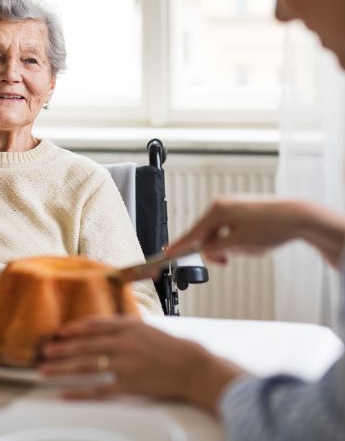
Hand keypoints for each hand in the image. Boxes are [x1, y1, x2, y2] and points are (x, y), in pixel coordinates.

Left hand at [41, 316, 242, 411]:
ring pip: (86, 365)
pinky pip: (100, 389)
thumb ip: (124, 327)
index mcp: (127, 326)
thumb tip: (103, 327)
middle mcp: (123, 342)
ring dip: (63, 368)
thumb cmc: (170, 347)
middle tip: (44, 351)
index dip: (74, 328)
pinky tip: (66, 394)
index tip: (59, 332)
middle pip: (84, 345)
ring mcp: (125, 364)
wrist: (192, 366)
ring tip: (47, 370)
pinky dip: (81, 392)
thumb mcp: (146, 328)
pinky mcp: (129, 384)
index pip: (94, 325)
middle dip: (61, 348)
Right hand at [165, 196, 302, 264]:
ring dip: (227, 246)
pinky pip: (229, 229)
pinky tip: (249, 243)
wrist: (298, 217)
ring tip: (245, 249)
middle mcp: (221, 205)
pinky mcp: (242, 211)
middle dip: (214, 250)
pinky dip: (234, 240)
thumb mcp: (238, 244)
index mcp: (217, 210)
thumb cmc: (271, 226)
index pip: (192, 232)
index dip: (179, 246)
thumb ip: (216, 249)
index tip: (167, 254)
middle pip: (205, 233)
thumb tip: (205, 251)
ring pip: (218, 233)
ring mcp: (232, 206)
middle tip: (225, 261)